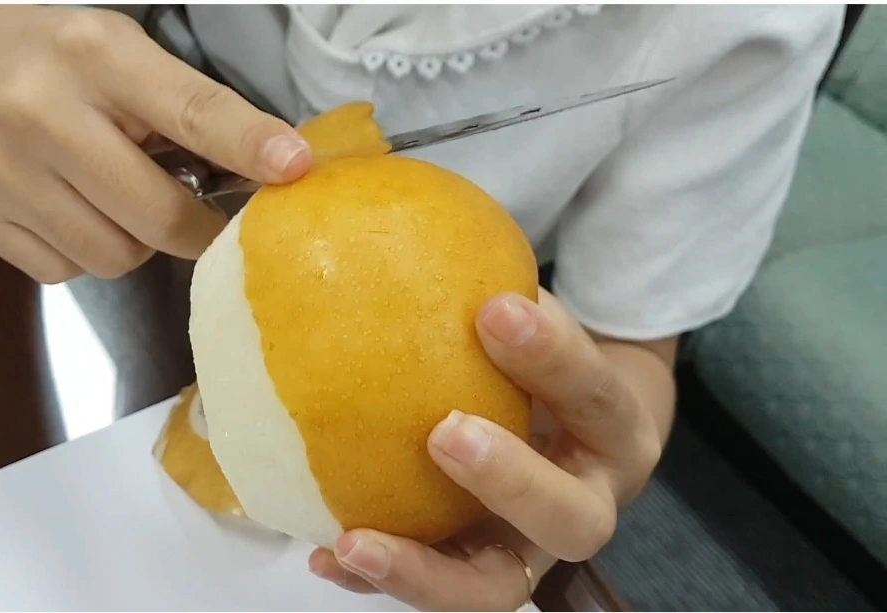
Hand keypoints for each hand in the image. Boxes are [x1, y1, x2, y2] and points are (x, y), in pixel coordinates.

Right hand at [0, 6, 310, 281]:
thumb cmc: (68, 63)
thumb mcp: (132, 57)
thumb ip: (192, 111)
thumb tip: (273, 174)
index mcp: (96, 56)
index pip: (189, 110)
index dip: (247, 145)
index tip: (294, 169)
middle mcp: (38, 108)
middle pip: (155, 214)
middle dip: (194, 228)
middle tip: (202, 219)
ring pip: (112, 256)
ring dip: (133, 241)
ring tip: (114, 198)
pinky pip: (64, 272)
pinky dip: (82, 253)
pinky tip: (70, 209)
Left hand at [308, 289, 665, 610]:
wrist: (581, 432)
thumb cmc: (545, 364)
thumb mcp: (539, 323)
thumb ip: (499, 292)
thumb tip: (393, 212)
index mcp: (615, 429)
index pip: (596, 395)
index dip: (554, 357)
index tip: (495, 308)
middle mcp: (587, 501)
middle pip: (573, 518)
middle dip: (512, 479)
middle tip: (446, 432)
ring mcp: (532, 551)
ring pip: (498, 590)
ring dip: (427, 569)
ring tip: (355, 540)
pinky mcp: (484, 572)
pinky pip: (437, 590)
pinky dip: (383, 579)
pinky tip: (328, 552)